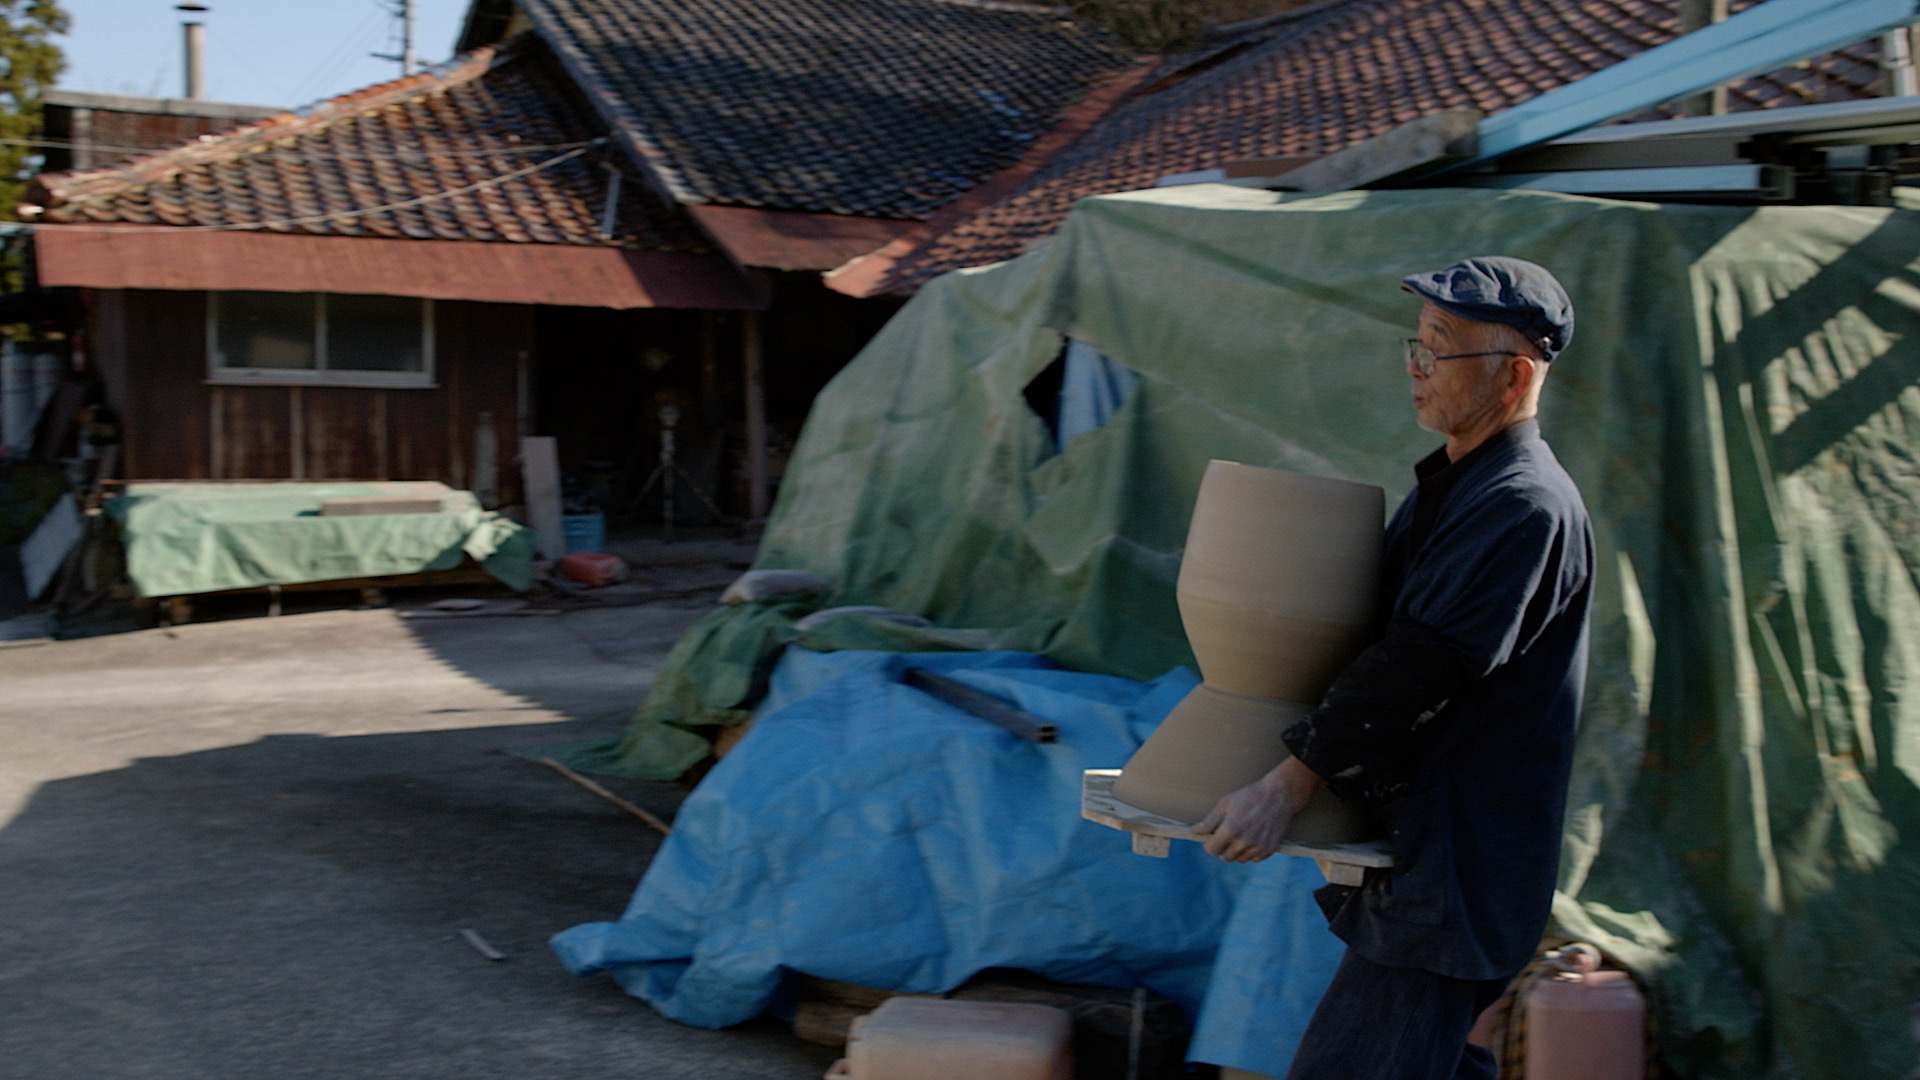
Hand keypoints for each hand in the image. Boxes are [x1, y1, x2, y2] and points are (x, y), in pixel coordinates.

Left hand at [1193, 758, 1320, 863]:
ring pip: (1240, 859)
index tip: (1212, 839)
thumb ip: (1209, 821)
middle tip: (1227, 835)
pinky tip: (1253, 837)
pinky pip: (1254, 859)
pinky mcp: (1269, 849)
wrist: (1279, 795)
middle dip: (1223, 848)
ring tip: (1241, 834)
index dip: (1210, 845)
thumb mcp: (1225, 804)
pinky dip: (1251, 852)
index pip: (1213, 850)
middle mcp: (1244, 841)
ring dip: (1237, 851)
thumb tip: (1195, 831)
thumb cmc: (1250, 796)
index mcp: (1231, 830)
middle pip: (1226, 857)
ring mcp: (1258, 847)